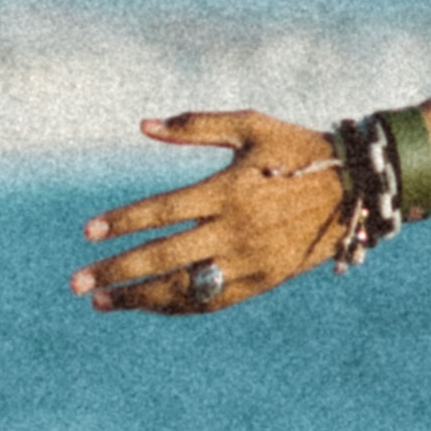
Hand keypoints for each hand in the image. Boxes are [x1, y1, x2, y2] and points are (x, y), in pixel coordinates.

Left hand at [75, 114, 349, 314]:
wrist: (354, 190)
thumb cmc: (297, 149)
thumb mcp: (251, 126)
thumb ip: (196, 126)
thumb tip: (143, 125)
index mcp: (230, 189)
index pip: (164, 210)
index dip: (123, 221)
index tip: (88, 232)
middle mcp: (237, 230)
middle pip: (164, 256)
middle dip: (117, 270)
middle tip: (76, 282)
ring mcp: (250, 261)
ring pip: (184, 287)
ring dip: (139, 297)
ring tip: (102, 301)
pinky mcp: (261, 282)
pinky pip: (210, 301)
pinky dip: (175, 306)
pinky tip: (146, 304)